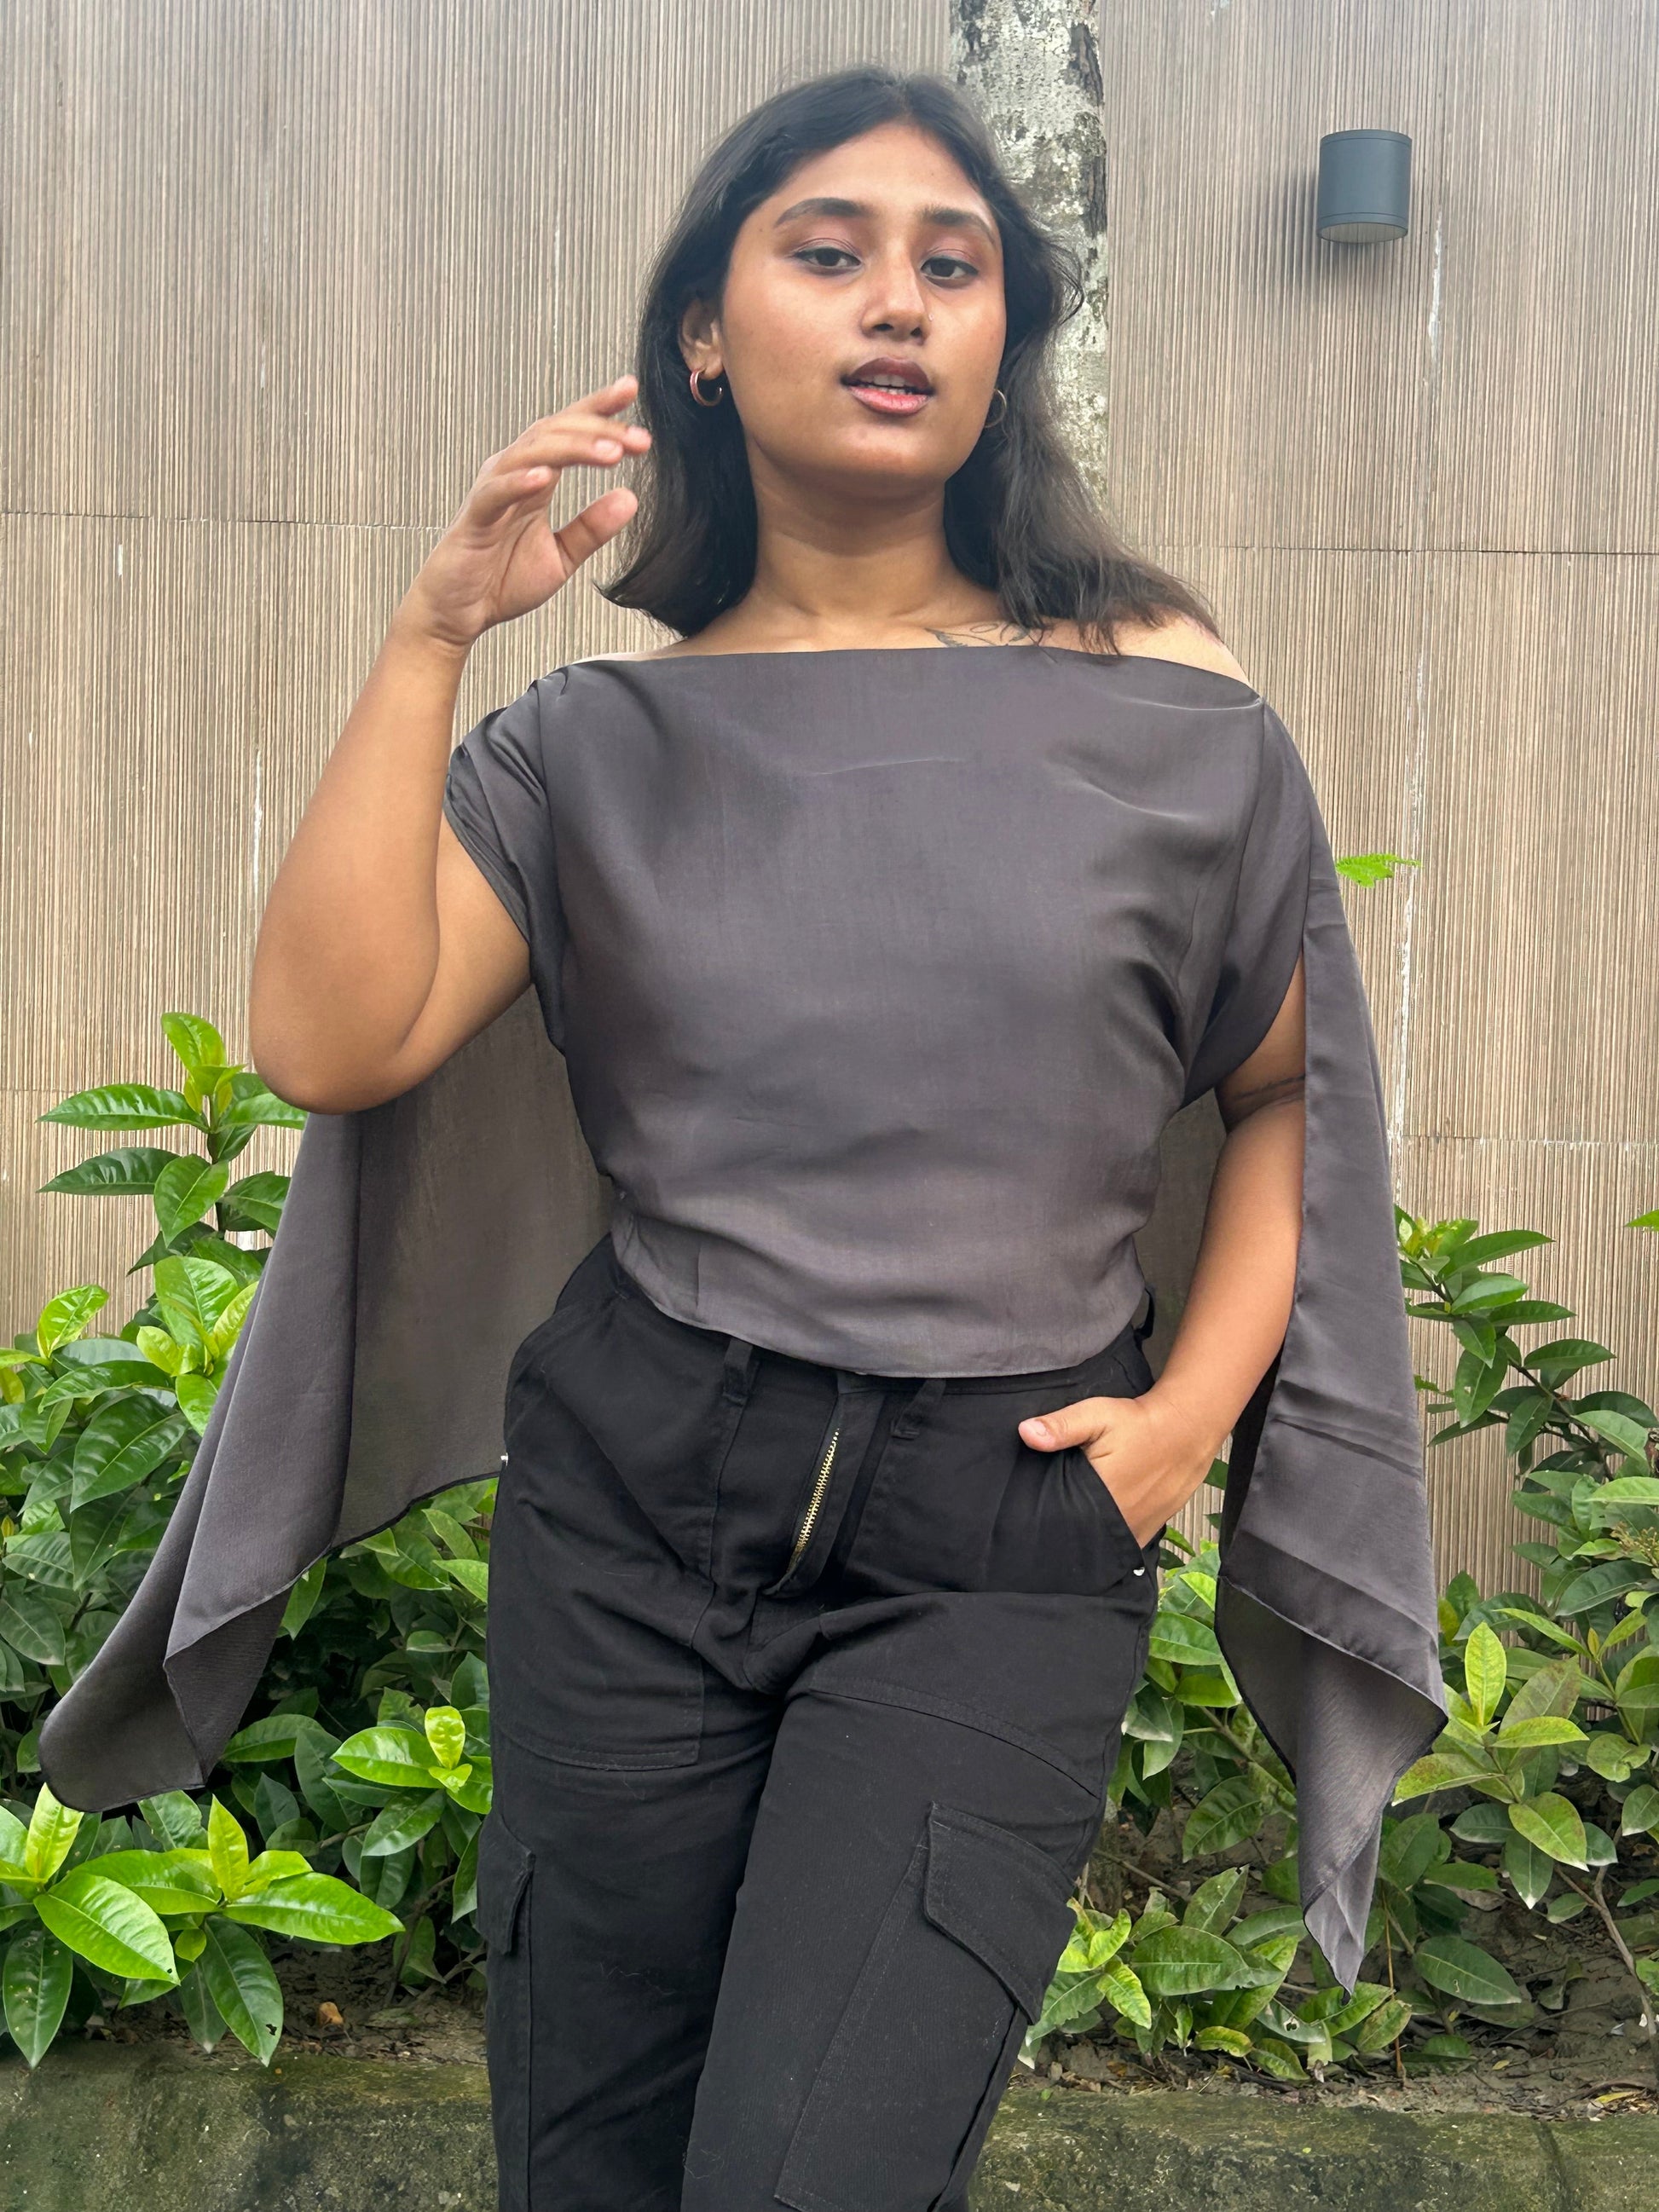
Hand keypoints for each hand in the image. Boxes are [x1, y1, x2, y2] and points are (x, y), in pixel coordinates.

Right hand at [396, 374, 651, 652]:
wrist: (459, 613)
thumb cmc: (500, 580)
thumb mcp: (561, 557)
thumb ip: (592, 528)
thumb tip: (630, 498)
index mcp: (535, 479)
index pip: (568, 432)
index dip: (598, 409)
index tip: (630, 390)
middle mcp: (513, 474)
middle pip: (554, 433)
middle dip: (597, 429)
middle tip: (638, 439)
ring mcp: (491, 492)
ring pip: (530, 453)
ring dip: (571, 449)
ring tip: (609, 452)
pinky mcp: (473, 518)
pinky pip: (495, 492)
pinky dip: (519, 482)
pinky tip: (545, 477)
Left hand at [1017, 1387, 1219, 1546]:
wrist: (1186, 1429)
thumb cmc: (1139, 1423)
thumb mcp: (1096, 1414)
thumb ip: (1061, 1426)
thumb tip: (1025, 1432)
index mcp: (1102, 1497)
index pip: (1061, 1523)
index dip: (1043, 1521)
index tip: (1028, 1516)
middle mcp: (1120, 1522)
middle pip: (1080, 1538)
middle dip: (1063, 1530)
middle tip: (1044, 1520)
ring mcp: (1137, 1531)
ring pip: (1100, 1545)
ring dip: (1085, 1536)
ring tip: (1069, 1522)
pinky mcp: (1148, 1531)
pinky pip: (1120, 1544)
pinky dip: (1106, 1539)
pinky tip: (1095, 1526)